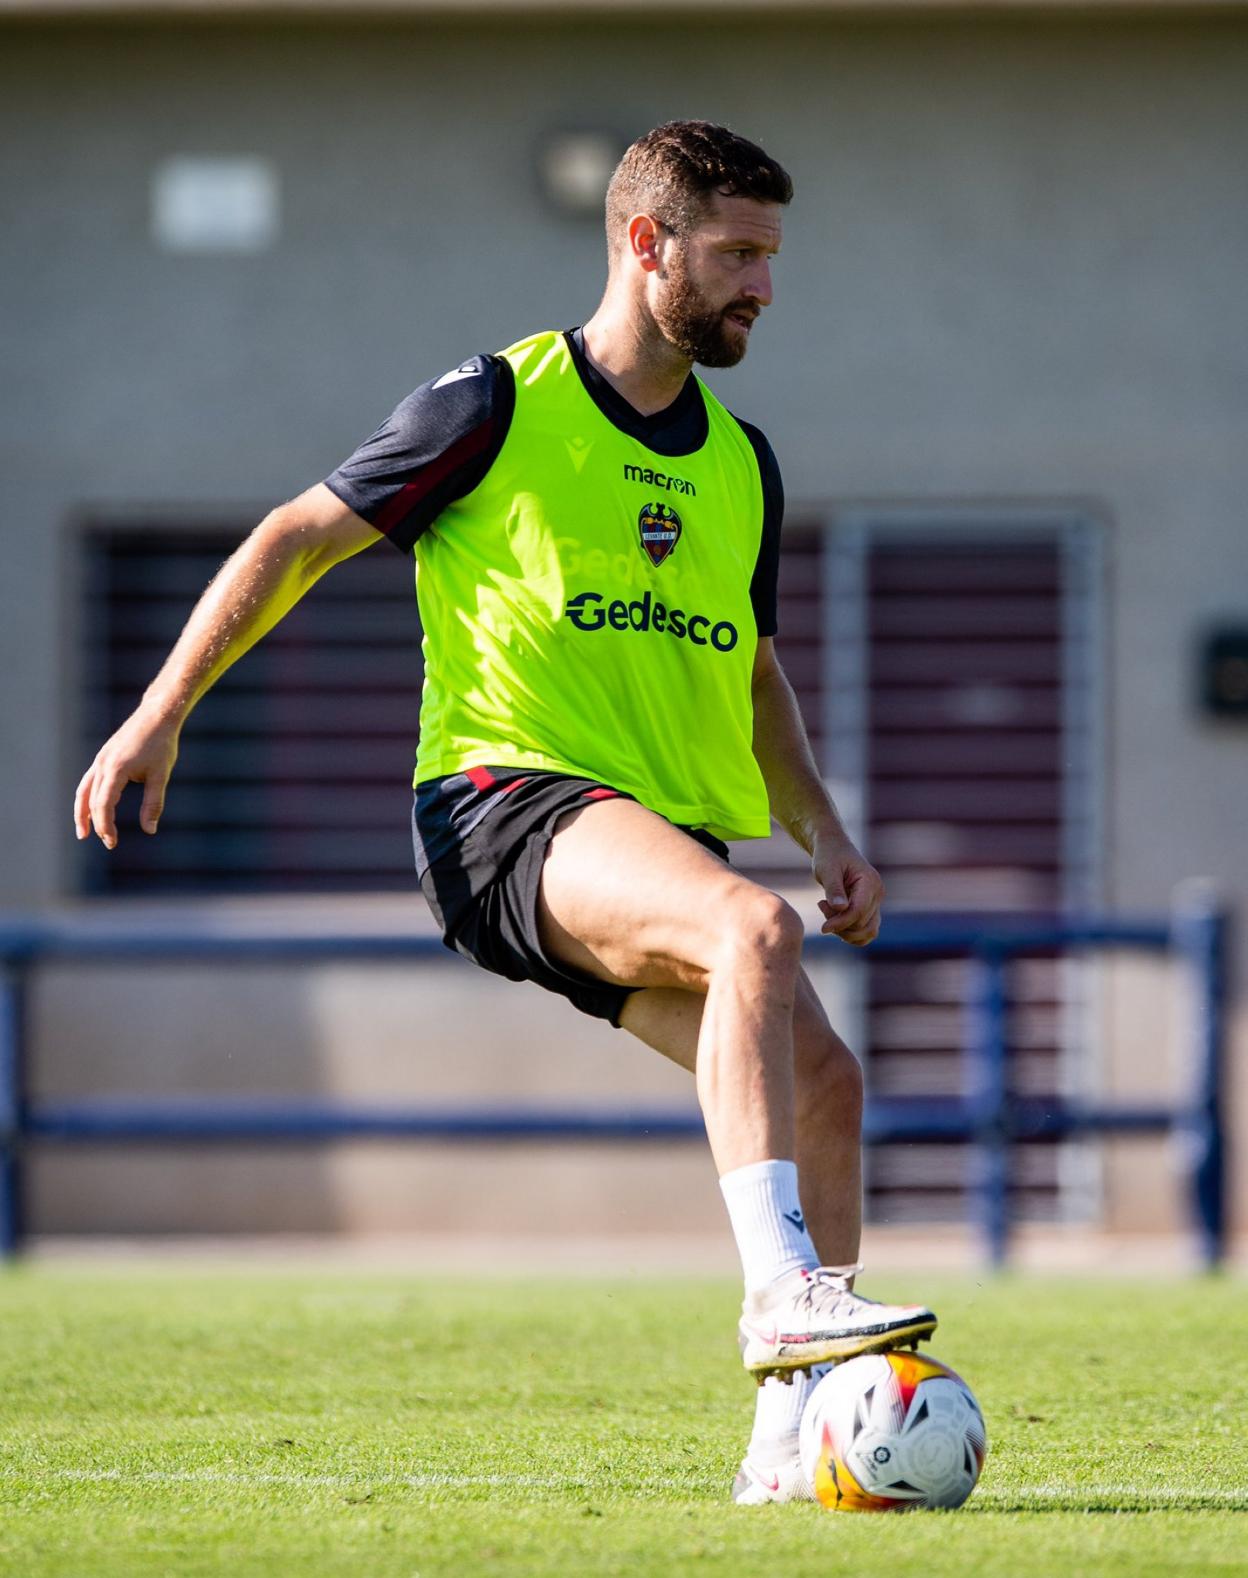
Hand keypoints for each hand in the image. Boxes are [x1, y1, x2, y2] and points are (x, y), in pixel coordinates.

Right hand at [74, 709, 180, 849]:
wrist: (157, 715)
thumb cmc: (161, 744)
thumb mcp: (160, 775)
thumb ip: (153, 804)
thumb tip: (150, 830)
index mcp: (115, 770)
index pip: (103, 805)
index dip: (105, 826)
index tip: (112, 843)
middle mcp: (102, 764)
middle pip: (91, 801)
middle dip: (96, 824)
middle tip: (107, 842)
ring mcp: (100, 759)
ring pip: (84, 791)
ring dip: (82, 813)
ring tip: (83, 832)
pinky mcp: (103, 757)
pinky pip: (89, 781)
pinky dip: (88, 797)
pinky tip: (93, 808)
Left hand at [812, 832, 883, 945]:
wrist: (834, 849)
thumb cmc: (829, 856)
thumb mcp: (827, 869)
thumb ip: (834, 889)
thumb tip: (841, 908)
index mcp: (870, 882)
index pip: (858, 911)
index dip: (841, 922)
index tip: (823, 928)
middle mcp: (878, 893)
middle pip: (861, 923)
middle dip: (839, 923)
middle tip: (822, 905)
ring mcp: (877, 902)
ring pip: (867, 932)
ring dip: (845, 931)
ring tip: (828, 913)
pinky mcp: (871, 909)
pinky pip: (867, 931)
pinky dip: (851, 933)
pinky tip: (835, 920)